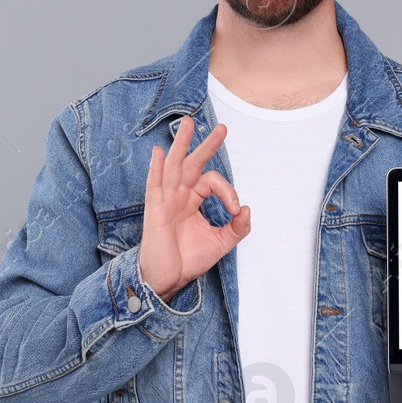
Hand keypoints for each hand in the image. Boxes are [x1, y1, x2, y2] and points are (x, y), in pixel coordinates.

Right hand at [139, 116, 249, 301]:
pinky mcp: (154, 210)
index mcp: (193, 200)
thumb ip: (237, 227)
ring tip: (189, 123)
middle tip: (222, 128)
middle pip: (193, 163)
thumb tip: (246, 209)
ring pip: (174, 166)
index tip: (235, 209)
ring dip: (181, 144)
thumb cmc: (188, 260)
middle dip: (207, 145)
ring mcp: (166, 200)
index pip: (211, 182)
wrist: (167, 279)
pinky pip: (155, 185)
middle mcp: (179, 195)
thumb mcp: (220, 242)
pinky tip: (159, 152)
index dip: (228, 191)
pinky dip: (156, 168)